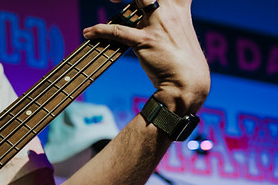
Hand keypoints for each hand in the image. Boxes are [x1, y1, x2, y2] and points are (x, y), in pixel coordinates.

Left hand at [82, 0, 209, 113]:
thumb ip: (169, 23)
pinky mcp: (145, 41)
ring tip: (112, 0)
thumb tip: (152, 23)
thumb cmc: (184, 62)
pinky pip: (118, 31)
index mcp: (180, 9)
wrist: (188, 83)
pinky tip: (89, 32)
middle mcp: (169, 12)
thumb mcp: (181, 34)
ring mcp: (157, 25)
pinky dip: (100, 30)